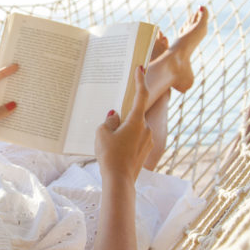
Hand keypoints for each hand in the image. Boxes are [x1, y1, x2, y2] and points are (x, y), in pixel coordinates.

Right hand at [94, 66, 152, 185]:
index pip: (141, 95)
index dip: (140, 80)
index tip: (140, 68)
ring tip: (108, 145)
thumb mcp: (102, 133)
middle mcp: (146, 129)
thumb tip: (115, 116)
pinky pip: (134, 140)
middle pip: (133, 116)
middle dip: (121, 119)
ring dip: (122, 132)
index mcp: (137, 121)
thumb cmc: (110, 156)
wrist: (120, 182)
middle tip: (108, 129)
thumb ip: (109, 120)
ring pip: (133, 129)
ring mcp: (147, 141)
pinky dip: (125, 142)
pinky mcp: (145, 152)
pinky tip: (114, 152)